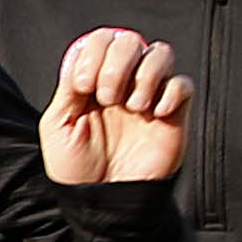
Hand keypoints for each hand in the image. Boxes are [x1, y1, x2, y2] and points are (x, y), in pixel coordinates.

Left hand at [39, 26, 192, 186]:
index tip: (83, 86)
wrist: (105, 201)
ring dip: (145, 74)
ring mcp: (149, 95)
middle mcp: (122, 83)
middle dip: (116, 64)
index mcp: (92, 81)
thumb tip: (80, 58)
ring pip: (161, 52)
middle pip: (131, 40)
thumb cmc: (77, 167)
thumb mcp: (58, 125)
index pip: (101, 40)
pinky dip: (170, 93)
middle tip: (107, 98)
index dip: (93, 53)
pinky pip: (183, 83)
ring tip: (132, 107)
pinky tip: (154, 116)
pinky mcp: (173, 113)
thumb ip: (68, 89)